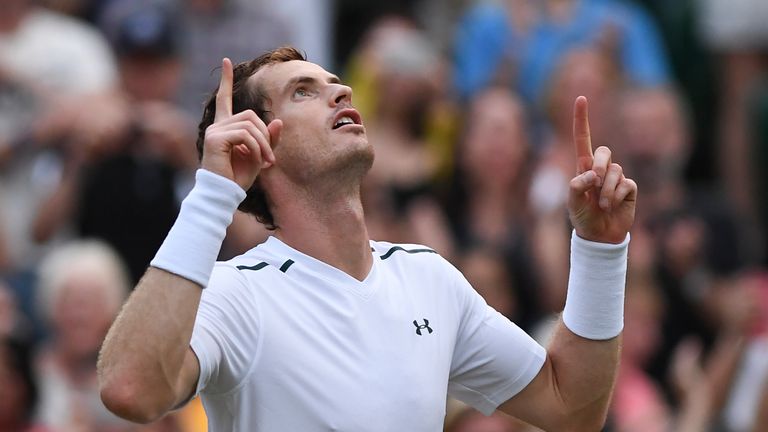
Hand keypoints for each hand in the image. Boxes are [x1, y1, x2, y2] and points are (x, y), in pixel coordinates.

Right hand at [201, 58, 280, 189]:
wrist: (225, 195)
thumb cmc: (239, 178)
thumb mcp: (260, 156)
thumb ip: (268, 139)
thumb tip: (278, 120)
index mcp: (225, 127)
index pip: (224, 99)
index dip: (226, 80)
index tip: (227, 61)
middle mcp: (217, 126)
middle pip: (251, 115)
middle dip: (266, 135)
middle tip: (270, 159)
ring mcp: (214, 131)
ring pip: (250, 125)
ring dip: (264, 145)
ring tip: (266, 162)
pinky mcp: (215, 139)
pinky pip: (245, 135)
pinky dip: (256, 148)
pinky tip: (257, 161)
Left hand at [567, 96, 636, 243]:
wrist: (600, 234)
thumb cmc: (582, 217)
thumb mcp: (572, 202)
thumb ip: (576, 185)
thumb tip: (591, 174)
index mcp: (583, 167)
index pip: (582, 139)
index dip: (581, 119)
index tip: (581, 97)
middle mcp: (601, 168)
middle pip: (604, 151)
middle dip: (599, 165)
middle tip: (594, 182)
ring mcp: (616, 177)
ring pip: (615, 171)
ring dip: (606, 190)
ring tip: (602, 205)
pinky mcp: (629, 187)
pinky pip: (626, 184)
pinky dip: (616, 196)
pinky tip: (612, 206)